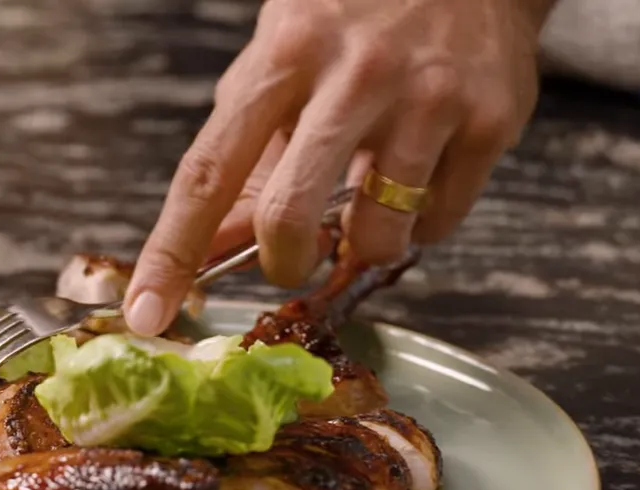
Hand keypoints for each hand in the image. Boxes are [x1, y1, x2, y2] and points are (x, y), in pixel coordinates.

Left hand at [124, 0, 554, 335]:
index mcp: (283, 57)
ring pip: (377, 236)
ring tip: (373, 195)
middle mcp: (353, 76)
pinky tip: (422, 170)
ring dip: (363, 243)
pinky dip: (420, 221)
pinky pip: (438, 223)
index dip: (172, 252)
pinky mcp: (491, 120)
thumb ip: (246, 153)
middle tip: (290, 257)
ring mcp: (427, 99)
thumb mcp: (282, 60)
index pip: (208, 174)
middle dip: (282, 263)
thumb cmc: (356, 14)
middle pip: (289, 217)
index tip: (148, 311)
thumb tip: (213, 249)